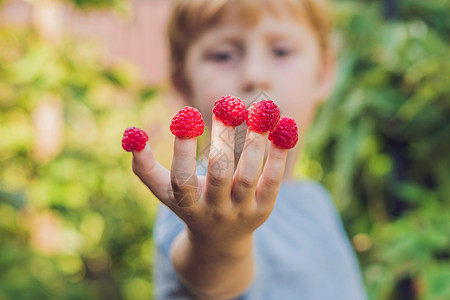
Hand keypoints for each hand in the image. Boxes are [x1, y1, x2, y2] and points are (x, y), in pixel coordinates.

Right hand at [132, 115, 287, 246]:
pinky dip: (278, 155)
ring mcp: (240, 211)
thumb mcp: (165, 191)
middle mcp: (214, 210)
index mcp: (187, 204)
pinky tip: (284, 128)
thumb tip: (131, 136)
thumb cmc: (189, 203)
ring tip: (260, 109)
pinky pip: (272, 181)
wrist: (220, 240)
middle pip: (219, 175)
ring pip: (248, 176)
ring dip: (254, 142)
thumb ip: (144, 167)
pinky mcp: (263, 209)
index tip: (185, 116)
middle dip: (222, 139)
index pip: (182, 180)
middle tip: (227, 105)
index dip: (182, 150)